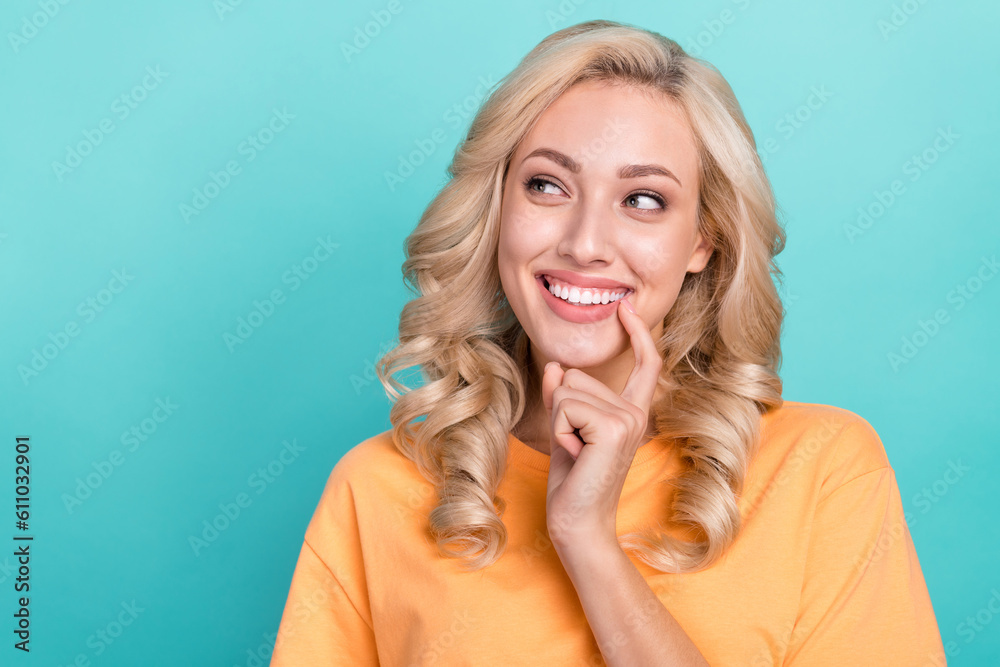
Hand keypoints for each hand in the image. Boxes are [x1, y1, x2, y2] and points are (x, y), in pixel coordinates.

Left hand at [541, 297, 662, 553]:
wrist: (577, 521)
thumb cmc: (572, 480)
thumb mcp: (564, 430)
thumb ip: (562, 397)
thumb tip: (556, 367)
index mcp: (631, 411)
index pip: (644, 364)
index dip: (636, 333)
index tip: (627, 306)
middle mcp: (635, 412)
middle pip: (577, 376)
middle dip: (561, 409)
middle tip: (574, 447)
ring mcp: (628, 419)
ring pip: (568, 389)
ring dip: (559, 422)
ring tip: (575, 452)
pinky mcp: (614, 428)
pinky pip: (566, 405)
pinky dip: (559, 430)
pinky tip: (574, 455)